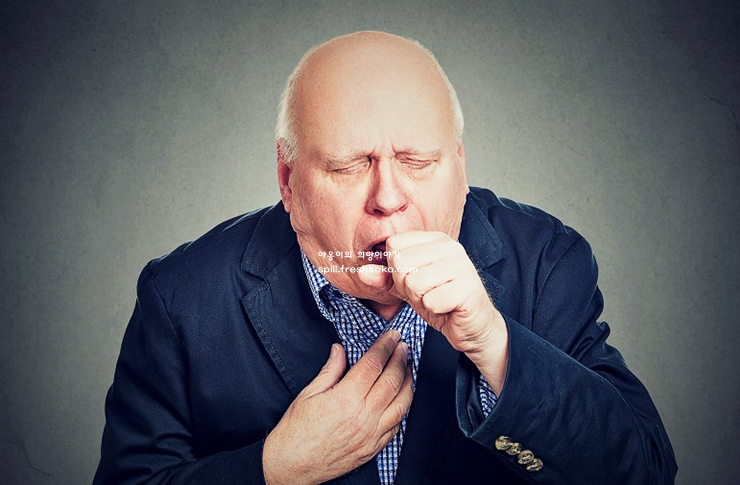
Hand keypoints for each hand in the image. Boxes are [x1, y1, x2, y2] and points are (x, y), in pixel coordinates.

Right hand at [262, 330, 413, 484]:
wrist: (291, 466)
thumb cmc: (295, 433)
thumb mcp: (308, 394)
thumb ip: (329, 370)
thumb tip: (340, 350)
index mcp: (346, 399)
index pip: (374, 364)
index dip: (385, 346)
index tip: (392, 336)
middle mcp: (363, 416)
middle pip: (392, 380)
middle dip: (401, 359)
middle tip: (403, 346)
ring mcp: (371, 434)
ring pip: (402, 403)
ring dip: (409, 382)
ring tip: (408, 368)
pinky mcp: (373, 448)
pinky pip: (397, 425)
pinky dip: (403, 407)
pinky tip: (402, 397)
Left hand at [358, 231, 508, 393]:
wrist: (472, 327)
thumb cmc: (441, 302)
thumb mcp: (406, 288)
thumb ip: (384, 278)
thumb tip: (361, 272)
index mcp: (435, 240)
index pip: (394, 245)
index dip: (395, 270)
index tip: (414, 279)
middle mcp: (451, 247)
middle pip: (401, 263)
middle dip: (407, 287)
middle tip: (427, 294)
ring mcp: (462, 266)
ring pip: (414, 282)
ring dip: (421, 300)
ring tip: (436, 300)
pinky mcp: (468, 288)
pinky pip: (431, 300)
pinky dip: (434, 310)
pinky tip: (446, 308)